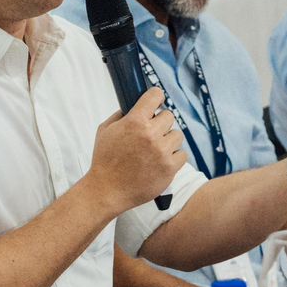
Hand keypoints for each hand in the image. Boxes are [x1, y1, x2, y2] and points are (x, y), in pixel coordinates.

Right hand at [87, 87, 185, 212]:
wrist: (107, 190)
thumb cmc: (104, 160)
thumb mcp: (105, 130)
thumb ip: (121, 115)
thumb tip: (134, 106)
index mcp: (134, 121)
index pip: (155, 95)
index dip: (155, 98)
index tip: (155, 102)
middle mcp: (150, 134)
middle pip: (169, 116)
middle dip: (160, 123)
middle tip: (151, 134)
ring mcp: (162, 151)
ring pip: (177, 135)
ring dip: (168, 141)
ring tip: (156, 150)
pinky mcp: (170, 168)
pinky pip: (182, 154)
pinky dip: (173, 157)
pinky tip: (161, 161)